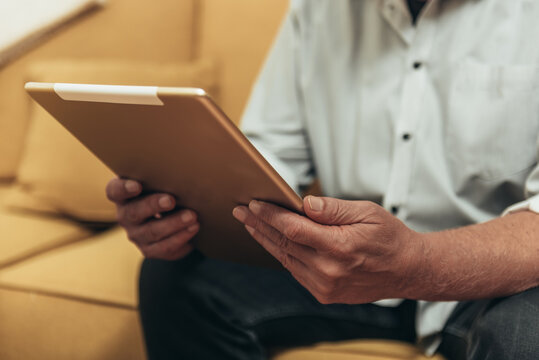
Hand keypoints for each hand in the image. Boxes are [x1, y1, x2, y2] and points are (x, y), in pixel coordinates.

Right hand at [106, 177, 199, 259]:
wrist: (172, 214)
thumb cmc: (164, 188)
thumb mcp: (160, 180)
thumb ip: (164, 173)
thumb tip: (186, 158)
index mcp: (123, 194)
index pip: (115, 191)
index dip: (124, 189)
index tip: (137, 185)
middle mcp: (125, 215)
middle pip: (134, 213)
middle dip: (154, 206)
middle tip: (171, 200)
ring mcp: (136, 234)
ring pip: (152, 232)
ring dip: (173, 224)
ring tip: (192, 216)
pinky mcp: (149, 249)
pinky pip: (164, 248)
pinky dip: (180, 238)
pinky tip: (193, 228)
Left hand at [232, 196, 424, 303]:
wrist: (407, 270)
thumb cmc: (389, 238)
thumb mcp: (367, 213)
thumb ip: (333, 209)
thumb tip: (305, 203)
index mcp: (339, 247)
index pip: (293, 228)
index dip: (270, 215)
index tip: (254, 204)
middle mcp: (328, 270)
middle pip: (284, 243)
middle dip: (259, 225)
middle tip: (241, 212)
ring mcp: (325, 285)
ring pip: (286, 259)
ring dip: (266, 240)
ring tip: (251, 225)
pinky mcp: (325, 294)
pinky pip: (296, 271)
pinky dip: (282, 255)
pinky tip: (273, 242)